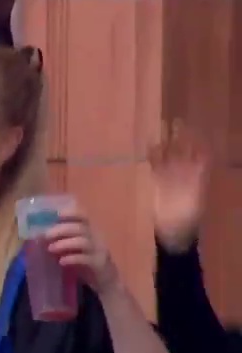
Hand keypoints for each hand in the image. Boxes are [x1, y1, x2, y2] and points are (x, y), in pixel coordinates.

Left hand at [45, 207, 118, 295]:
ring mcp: (99, 250)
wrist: (106, 279)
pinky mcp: (99, 264)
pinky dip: (72, 258)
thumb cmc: (86, 258)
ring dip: (64, 244)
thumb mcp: (76, 245)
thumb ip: (64, 237)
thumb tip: (41, 234)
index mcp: (90, 228)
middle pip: (80, 228)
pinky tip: (61, 261)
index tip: (56, 215)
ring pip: (83, 242)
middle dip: (61, 230)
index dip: (70, 213)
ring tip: (51, 248)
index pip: (83, 215)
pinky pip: (85, 259)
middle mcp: (96, 236)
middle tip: (46, 235)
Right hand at [148, 120, 209, 252]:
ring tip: (160, 126)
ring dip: (165, 141)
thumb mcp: (198, 194)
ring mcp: (170, 174)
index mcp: (197, 173)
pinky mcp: (157, 179)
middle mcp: (184, 171)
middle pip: (182, 149)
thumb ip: (198, 173)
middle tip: (174, 120)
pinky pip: (154, 162)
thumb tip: (204, 153)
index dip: (196, 139)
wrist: (173, 232)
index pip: (198, 151)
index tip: (191, 126)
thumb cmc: (188, 216)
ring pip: (168, 153)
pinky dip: (152, 153)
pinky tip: (149, 144)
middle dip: (179, 135)